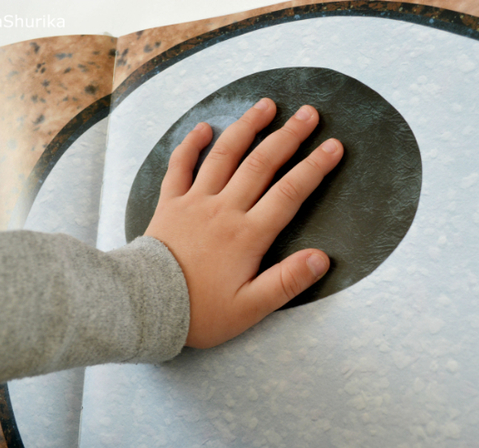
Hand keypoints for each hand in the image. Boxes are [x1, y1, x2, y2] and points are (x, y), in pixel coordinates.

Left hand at [144, 98, 342, 348]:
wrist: (145, 307)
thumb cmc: (200, 311)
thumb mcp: (250, 308)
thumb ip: (287, 282)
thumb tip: (321, 258)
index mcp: (248, 234)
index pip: (289, 193)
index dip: (314, 167)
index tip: (334, 146)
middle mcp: (224, 210)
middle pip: (261, 164)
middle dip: (288, 135)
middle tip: (309, 112)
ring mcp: (195, 202)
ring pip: (225, 156)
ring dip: (247, 127)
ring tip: (266, 105)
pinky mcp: (170, 204)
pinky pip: (180, 166)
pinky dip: (191, 144)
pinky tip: (204, 127)